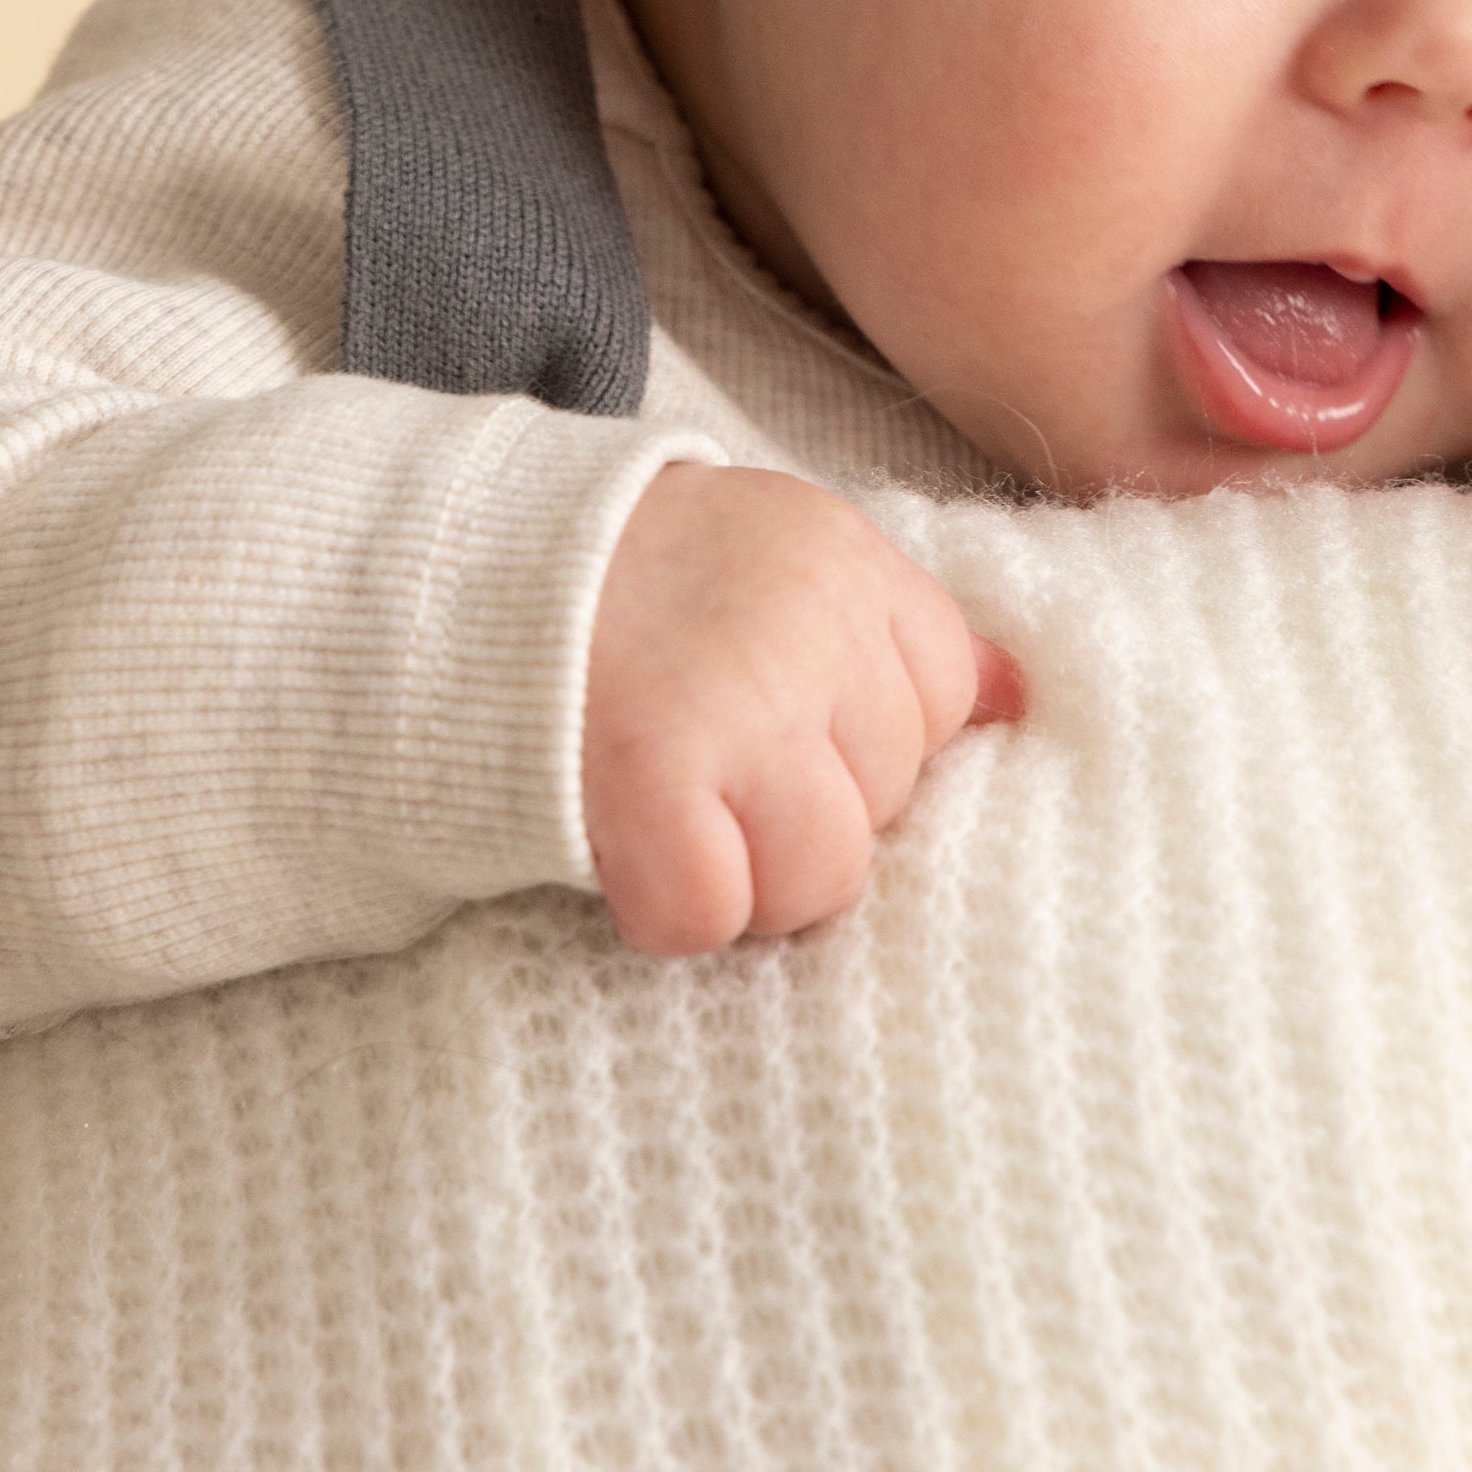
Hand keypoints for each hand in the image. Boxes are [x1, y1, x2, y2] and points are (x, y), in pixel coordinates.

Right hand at [582, 463, 1023, 954]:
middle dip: (801, 810)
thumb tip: (1020, 701)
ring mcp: (737, 700)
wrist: (450, 578)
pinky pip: (712, 915)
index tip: (773, 712)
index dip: (856, 734)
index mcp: (842, 556)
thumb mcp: (775, 557)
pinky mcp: (658, 778)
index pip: (943, 699)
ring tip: (676, 811)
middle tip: (707, 760)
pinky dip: (664, 908)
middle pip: (887, 804)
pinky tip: (627, 844)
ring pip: (820, 879)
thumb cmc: (627, 581)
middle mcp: (807, 620)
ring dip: (743, 876)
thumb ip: (891, 628)